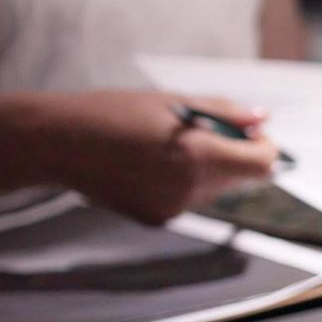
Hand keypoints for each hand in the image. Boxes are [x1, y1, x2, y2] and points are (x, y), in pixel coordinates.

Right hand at [28, 91, 279, 224]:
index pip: (262, 164)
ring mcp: (173, 209)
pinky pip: (188, 200)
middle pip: (241, 179)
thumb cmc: (113, 112)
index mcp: (198, 156)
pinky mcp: (156, 219)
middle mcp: (190, 189)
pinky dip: (183, 182)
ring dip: (209, 168)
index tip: (249, 132)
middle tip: (208, 130)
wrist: (58, 143)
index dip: (263, 146)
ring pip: (215, 190)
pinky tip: (150, 164)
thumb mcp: (173, 102)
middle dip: (236, 155)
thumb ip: (225, 112)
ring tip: (170, 145)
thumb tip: (261, 119)